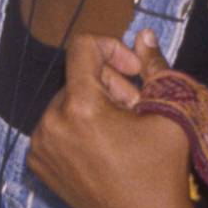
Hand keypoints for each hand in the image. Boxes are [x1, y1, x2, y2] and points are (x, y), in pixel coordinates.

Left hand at [26, 30, 194, 207]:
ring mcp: (41, 145)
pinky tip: (104, 148)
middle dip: (111, 85)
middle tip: (136, 110)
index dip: (113, 48)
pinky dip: (78, 127)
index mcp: (80, 107)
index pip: (83, 47)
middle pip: (78, 77)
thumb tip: (144, 35)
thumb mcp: (168, 114)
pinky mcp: (38, 162)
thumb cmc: (162, 173)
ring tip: (122, 132)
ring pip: (68, 101)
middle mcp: (51, 123)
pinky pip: (56, 125)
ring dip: (95, 107)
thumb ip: (154, 68)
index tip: (134, 70)